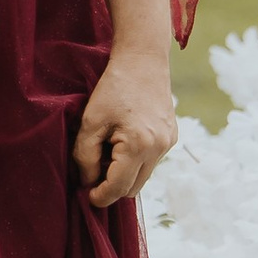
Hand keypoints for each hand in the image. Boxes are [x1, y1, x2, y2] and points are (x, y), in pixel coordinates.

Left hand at [74, 48, 175, 209]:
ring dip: (124, 174)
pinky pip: (151, 162)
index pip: (118, 188)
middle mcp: (159, 149)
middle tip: (93, 171)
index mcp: (139, 146)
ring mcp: (168, 144)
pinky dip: (135, 161)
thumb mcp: (91, 122)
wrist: (143, 60)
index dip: (100, 197)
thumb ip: (86, 157)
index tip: (86, 195)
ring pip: (143, 177)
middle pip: (133, 189)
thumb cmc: (113, 88)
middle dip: (112, 187)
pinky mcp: (171, 137)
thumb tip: (88, 183)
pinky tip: (122, 142)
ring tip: (107, 151)